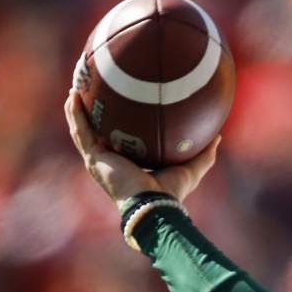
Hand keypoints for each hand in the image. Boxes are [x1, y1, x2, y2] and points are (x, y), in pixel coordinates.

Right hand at [65, 88, 219, 212]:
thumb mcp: (191, 169)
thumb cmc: (171, 193)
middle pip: (98, 132)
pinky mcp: (93, 158)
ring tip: (75, 87)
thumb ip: (204, 154)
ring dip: (77, 108)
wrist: (153, 205)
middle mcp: (110, 161)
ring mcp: (99, 160)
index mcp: (128, 163)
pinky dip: (75, 114)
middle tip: (92, 89)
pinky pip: (80, 132)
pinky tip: (72, 95)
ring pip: (83, 129)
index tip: (120, 105)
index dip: (118, 124)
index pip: (120, 139)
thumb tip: (218, 136)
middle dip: (93, 112)